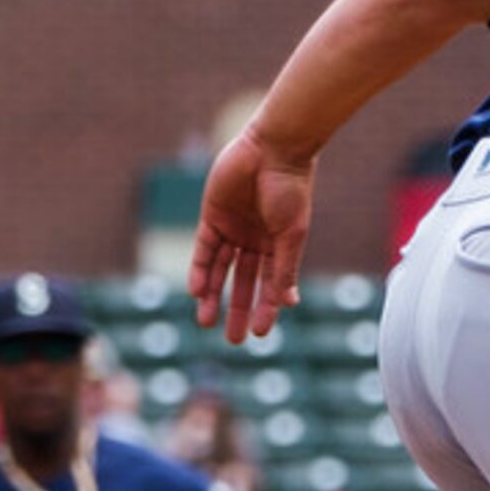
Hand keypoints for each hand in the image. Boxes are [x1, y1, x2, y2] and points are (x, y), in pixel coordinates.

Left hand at [190, 126, 317, 344]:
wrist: (273, 151)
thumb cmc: (291, 191)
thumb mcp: (291, 236)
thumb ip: (285, 269)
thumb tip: (288, 303)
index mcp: (280, 245)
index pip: (270, 284)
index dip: (265, 309)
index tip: (259, 333)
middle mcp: (255, 241)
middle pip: (243, 282)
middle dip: (236, 309)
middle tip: (232, 339)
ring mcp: (232, 229)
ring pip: (220, 270)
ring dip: (213, 295)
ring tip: (206, 321)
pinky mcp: (212, 217)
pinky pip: (204, 249)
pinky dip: (200, 270)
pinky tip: (197, 291)